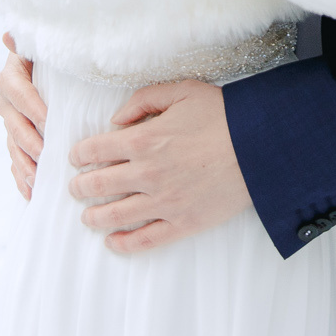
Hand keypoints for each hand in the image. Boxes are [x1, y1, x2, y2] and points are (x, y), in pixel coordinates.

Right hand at [0, 32, 45, 200]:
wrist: (55, 69)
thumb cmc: (56, 57)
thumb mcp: (46, 48)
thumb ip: (31, 42)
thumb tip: (8, 35)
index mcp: (13, 74)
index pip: (16, 90)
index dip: (30, 105)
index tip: (47, 120)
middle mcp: (7, 99)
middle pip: (12, 122)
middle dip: (28, 140)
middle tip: (45, 156)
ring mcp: (10, 122)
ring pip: (12, 145)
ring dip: (23, 164)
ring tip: (37, 181)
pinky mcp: (16, 139)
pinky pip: (14, 160)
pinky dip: (21, 176)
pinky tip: (30, 193)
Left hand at [68, 79, 253, 253]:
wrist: (260, 146)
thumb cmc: (224, 115)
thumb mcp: (182, 91)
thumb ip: (144, 100)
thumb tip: (117, 120)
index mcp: (142, 140)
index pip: (94, 150)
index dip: (79, 155)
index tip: (76, 158)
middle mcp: (146, 174)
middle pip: (97, 186)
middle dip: (80, 187)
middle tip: (76, 188)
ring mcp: (163, 201)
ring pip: (114, 216)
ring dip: (93, 217)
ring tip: (88, 216)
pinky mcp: (182, 222)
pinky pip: (145, 240)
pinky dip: (123, 244)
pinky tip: (112, 242)